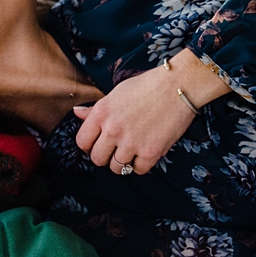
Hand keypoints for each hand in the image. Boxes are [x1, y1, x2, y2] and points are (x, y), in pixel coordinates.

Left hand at [73, 66, 198, 174]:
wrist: (178, 86)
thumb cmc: (147, 85)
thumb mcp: (116, 92)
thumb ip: (96, 109)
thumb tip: (77, 113)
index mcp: (102, 112)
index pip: (82, 142)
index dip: (89, 145)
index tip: (99, 143)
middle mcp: (113, 129)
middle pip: (97, 159)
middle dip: (105, 156)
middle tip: (116, 149)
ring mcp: (131, 142)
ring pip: (116, 168)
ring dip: (123, 161)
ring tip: (133, 149)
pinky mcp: (150, 152)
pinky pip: (138, 170)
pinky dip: (141, 164)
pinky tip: (146, 151)